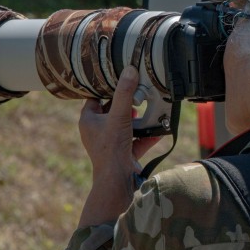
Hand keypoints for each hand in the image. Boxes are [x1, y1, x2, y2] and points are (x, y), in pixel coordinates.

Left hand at [76, 66, 162, 226]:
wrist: (117, 180)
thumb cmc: (111, 148)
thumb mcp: (119, 116)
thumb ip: (124, 93)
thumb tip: (129, 69)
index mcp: (88, 121)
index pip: (94, 98)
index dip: (106, 88)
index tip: (119, 78)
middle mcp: (97, 131)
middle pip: (113, 111)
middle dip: (127, 104)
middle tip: (139, 93)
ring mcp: (111, 143)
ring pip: (126, 125)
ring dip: (139, 119)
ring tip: (150, 108)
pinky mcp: (124, 154)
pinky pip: (137, 140)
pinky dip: (147, 135)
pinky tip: (160, 129)